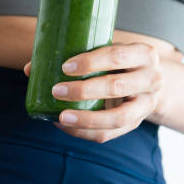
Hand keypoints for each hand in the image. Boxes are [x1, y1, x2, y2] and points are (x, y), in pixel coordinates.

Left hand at [23, 42, 164, 143]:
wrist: (150, 79)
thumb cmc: (121, 59)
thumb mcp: (110, 49)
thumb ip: (78, 53)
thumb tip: (31, 68)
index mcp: (145, 54)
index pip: (118, 56)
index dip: (91, 62)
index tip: (65, 66)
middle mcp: (152, 79)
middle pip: (116, 87)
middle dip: (83, 90)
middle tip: (57, 90)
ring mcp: (146, 104)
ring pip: (117, 117)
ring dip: (86, 118)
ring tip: (60, 116)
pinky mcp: (137, 123)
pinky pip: (111, 134)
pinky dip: (86, 132)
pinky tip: (66, 126)